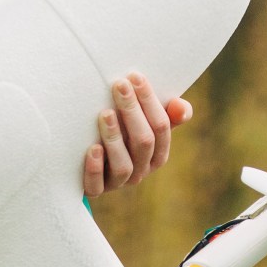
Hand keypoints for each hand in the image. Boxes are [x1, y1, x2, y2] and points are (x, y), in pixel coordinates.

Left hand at [84, 72, 194, 195]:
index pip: (161, 127)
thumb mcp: (144, 122)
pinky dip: (95, 168)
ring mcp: (118, 182)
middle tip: (119, 86)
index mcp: (158, 153)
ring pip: (123, 165)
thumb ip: (166, 114)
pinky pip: (97, 185)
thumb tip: (181, 106)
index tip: (135, 77)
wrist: (86, 161)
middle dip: (132, 111)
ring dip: (115, 138)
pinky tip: (92, 148)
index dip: (149, 101)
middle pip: (144, 142)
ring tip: (105, 113)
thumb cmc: (121, 132)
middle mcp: (141, 170)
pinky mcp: (95, 189)